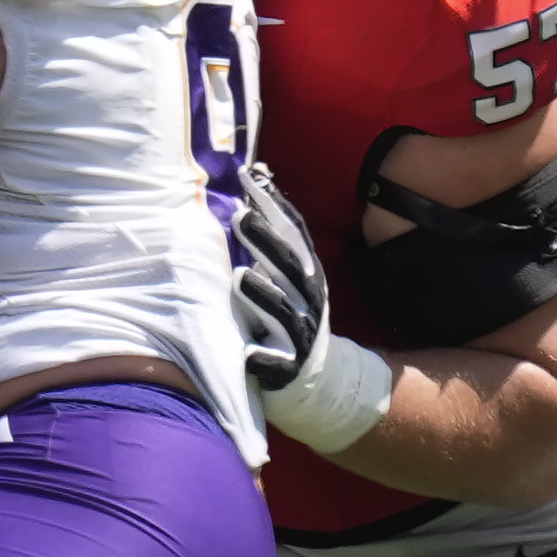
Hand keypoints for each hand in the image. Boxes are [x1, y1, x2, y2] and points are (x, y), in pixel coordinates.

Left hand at [234, 163, 329, 392]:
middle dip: (267, 241)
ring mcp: (301, 334)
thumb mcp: (285, 275)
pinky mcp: (288, 368)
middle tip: (240, 216)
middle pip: (289, 266)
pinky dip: (263, 358)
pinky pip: (276, 364)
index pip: (294, 233)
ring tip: (239, 277)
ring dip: (263, 295)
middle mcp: (307, 299)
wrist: (318, 380)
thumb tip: (257, 178)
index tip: (251, 176)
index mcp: (306, 274)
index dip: (275, 204)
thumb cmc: (288, 315)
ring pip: (283, 312)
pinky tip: (247, 354)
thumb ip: (271, 236)